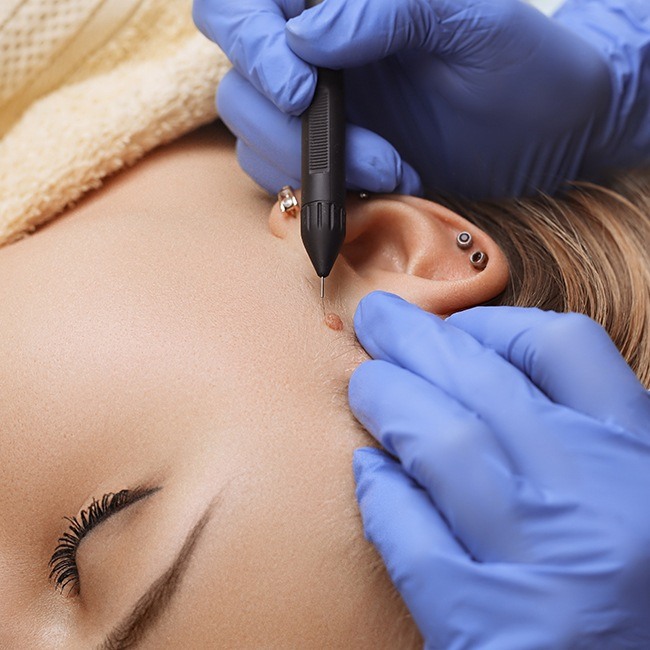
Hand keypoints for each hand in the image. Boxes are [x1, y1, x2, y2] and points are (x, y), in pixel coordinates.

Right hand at [193, 0, 623, 197]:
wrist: (548, 137)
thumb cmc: (524, 66)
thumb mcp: (472, 22)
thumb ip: (389, 10)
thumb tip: (306, 36)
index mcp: (340, 2)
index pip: (245, 2)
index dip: (252, 41)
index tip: (301, 87)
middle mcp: (316, 51)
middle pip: (235, 72)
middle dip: (275, 114)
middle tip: (335, 134)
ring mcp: (319, 107)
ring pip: (250, 130)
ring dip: (308, 159)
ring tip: (389, 167)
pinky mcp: (328, 158)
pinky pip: (278, 174)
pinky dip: (315, 188)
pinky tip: (379, 183)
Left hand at [349, 291, 649, 647]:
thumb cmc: (626, 592)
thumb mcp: (629, 498)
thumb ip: (574, 442)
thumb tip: (476, 373)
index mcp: (643, 463)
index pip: (565, 348)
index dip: (494, 324)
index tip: (454, 329)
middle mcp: (606, 505)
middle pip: (483, 381)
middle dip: (414, 339)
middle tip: (375, 319)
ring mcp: (549, 570)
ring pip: (444, 442)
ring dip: (388, 400)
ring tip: (364, 386)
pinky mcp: (495, 631)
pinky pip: (415, 538)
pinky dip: (383, 496)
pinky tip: (370, 474)